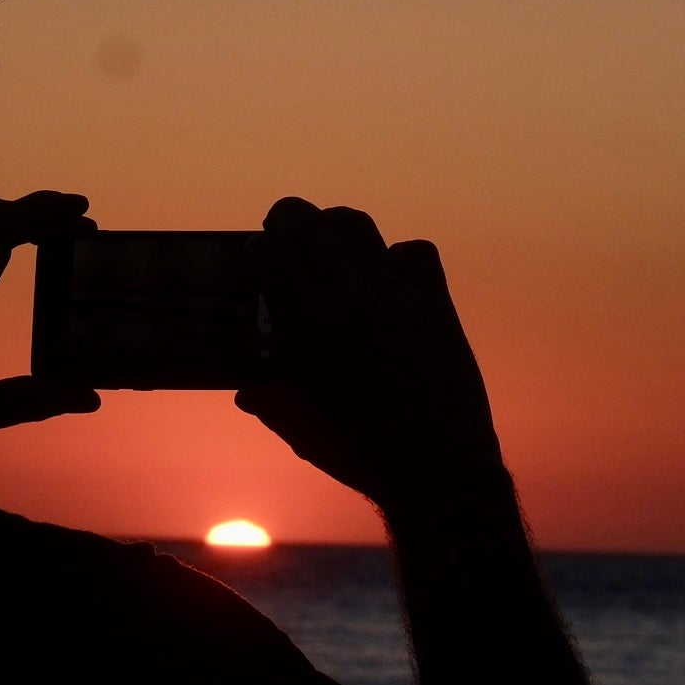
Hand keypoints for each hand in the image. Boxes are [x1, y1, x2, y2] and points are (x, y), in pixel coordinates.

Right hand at [237, 197, 504, 510]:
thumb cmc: (360, 456)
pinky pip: (414, 252)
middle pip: (310, 226)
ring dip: (336, 223)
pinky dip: (396, 254)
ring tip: (329, 233)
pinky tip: (387, 271)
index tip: (255, 249)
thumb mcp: (302, 431)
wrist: (438, 468)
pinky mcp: (435, 304)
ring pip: (358, 227)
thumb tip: (246, 391)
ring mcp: (394, 296)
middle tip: (283, 221)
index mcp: (305, 327)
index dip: (259, 246)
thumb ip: (271, 402)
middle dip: (289, 216)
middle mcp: (347, 299)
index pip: (271, 254)